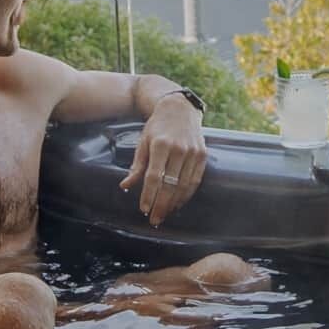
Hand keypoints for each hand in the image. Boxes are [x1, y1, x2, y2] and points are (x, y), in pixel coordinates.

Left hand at [122, 94, 208, 225]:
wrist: (180, 108)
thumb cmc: (157, 127)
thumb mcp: (143, 142)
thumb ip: (137, 166)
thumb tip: (125, 186)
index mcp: (160, 144)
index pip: (154, 176)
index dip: (148, 195)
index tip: (144, 209)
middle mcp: (178, 148)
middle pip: (170, 184)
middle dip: (161, 205)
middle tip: (154, 219)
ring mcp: (193, 152)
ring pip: (184, 185)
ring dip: (174, 203)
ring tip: (164, 214)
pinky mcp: (202, 155)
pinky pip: (195, 180)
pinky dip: (186, 195)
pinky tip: (177, 203)